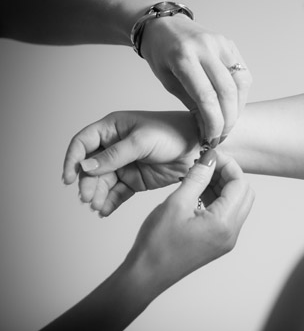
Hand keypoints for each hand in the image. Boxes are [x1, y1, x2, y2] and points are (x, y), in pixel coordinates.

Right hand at [62, 111, 199, 216]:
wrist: (201, 149)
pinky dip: (109, 202)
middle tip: (88, 198)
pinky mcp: (135, 179)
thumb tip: (86, 166)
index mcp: (113, 128)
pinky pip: (116, 192)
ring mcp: (125, 164)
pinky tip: (104, 211)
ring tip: (97, 206)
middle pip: (90, 167)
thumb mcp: (142, 141)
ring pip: (102, 182)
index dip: (72, 159)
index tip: (68, 178)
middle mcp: (115, 146)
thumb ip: (114, 155)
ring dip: (97, 194)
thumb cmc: (174, 134)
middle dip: (87, 183)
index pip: (83, 143)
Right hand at [126, 149, 253, 289]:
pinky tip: (198, 191)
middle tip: (206, 164)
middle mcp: (231, 233)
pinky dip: (217, 199)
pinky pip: (227, 214)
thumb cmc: (156, 244)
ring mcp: (226, 239)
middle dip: (228, 174)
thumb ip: (197, 178)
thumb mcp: (176, 203)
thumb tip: (210, 158)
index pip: (240, 184)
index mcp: (224, 223)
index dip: (227, 165)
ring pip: (236, 203)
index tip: (209, 156)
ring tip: (199, 176)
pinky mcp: (219, 242)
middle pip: (244, 193)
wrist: (146, 275)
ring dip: (222, 186)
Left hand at [140, 15, 251, 146]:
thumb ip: (190, 103)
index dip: (213, 122)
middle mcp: (206, 47)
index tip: (211, 138)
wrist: (164, 24)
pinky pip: (243, 73)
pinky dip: (241, 94)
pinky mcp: (230, 44)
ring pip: (240, 83)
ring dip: (238, 108)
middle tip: (222, 136)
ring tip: (228, 123)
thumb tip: (208, 129)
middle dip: (228, 120)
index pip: (206, 96)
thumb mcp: (168, 81)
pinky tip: (232, 106)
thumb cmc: (161, 54)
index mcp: (183, 56)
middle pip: (227, 91)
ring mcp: (221, 43)